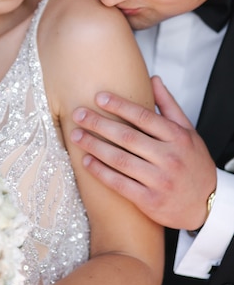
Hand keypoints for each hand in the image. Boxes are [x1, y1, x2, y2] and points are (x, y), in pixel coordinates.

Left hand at [71, 75, 216, 229]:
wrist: (207, 205)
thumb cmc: (194, 164)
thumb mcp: (188, 132)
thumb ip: (169, 105)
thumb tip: (153, 79)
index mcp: (177, 138)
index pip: (144, 117)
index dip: (119, 106)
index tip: (99, 97)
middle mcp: (169, 158)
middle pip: (127, 137)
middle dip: (99, 124)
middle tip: (78, 114)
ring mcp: (159, 181)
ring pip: (120, 160)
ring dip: (94, 146)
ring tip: (76, 135)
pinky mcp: (150, 201)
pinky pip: (120, 184)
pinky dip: (101, 172)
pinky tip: (86, 161)